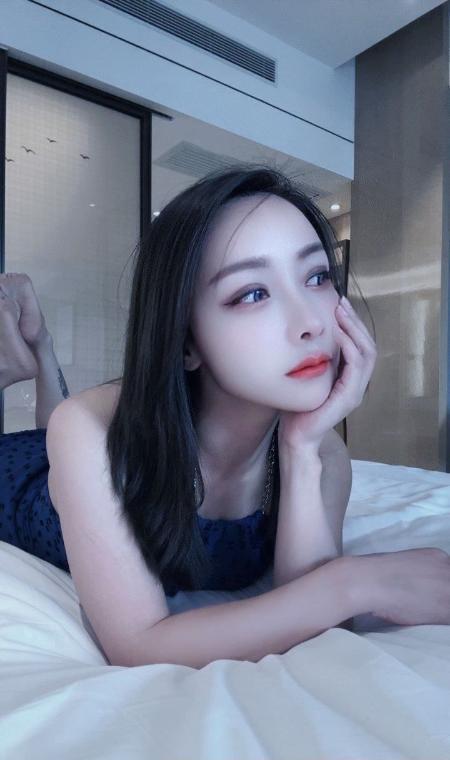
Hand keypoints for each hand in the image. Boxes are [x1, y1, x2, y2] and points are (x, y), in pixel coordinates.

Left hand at [278, 295, 376, 452]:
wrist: (296, 436)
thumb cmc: (298, 407)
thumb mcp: (309, 376)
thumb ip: (316, 358)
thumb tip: (309, 334)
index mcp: (350, 378)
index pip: (361, 345)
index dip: (353, 323)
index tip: (339, 304)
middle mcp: (357, 384)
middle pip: (368, 345)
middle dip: (355, 321)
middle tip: (341, 302)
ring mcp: (356, 391)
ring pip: (366, 353)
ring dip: (354, 330)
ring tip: (340, 313)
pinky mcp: (349, 397)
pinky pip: (355, 366)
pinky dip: (348, 347)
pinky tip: (337, 334)